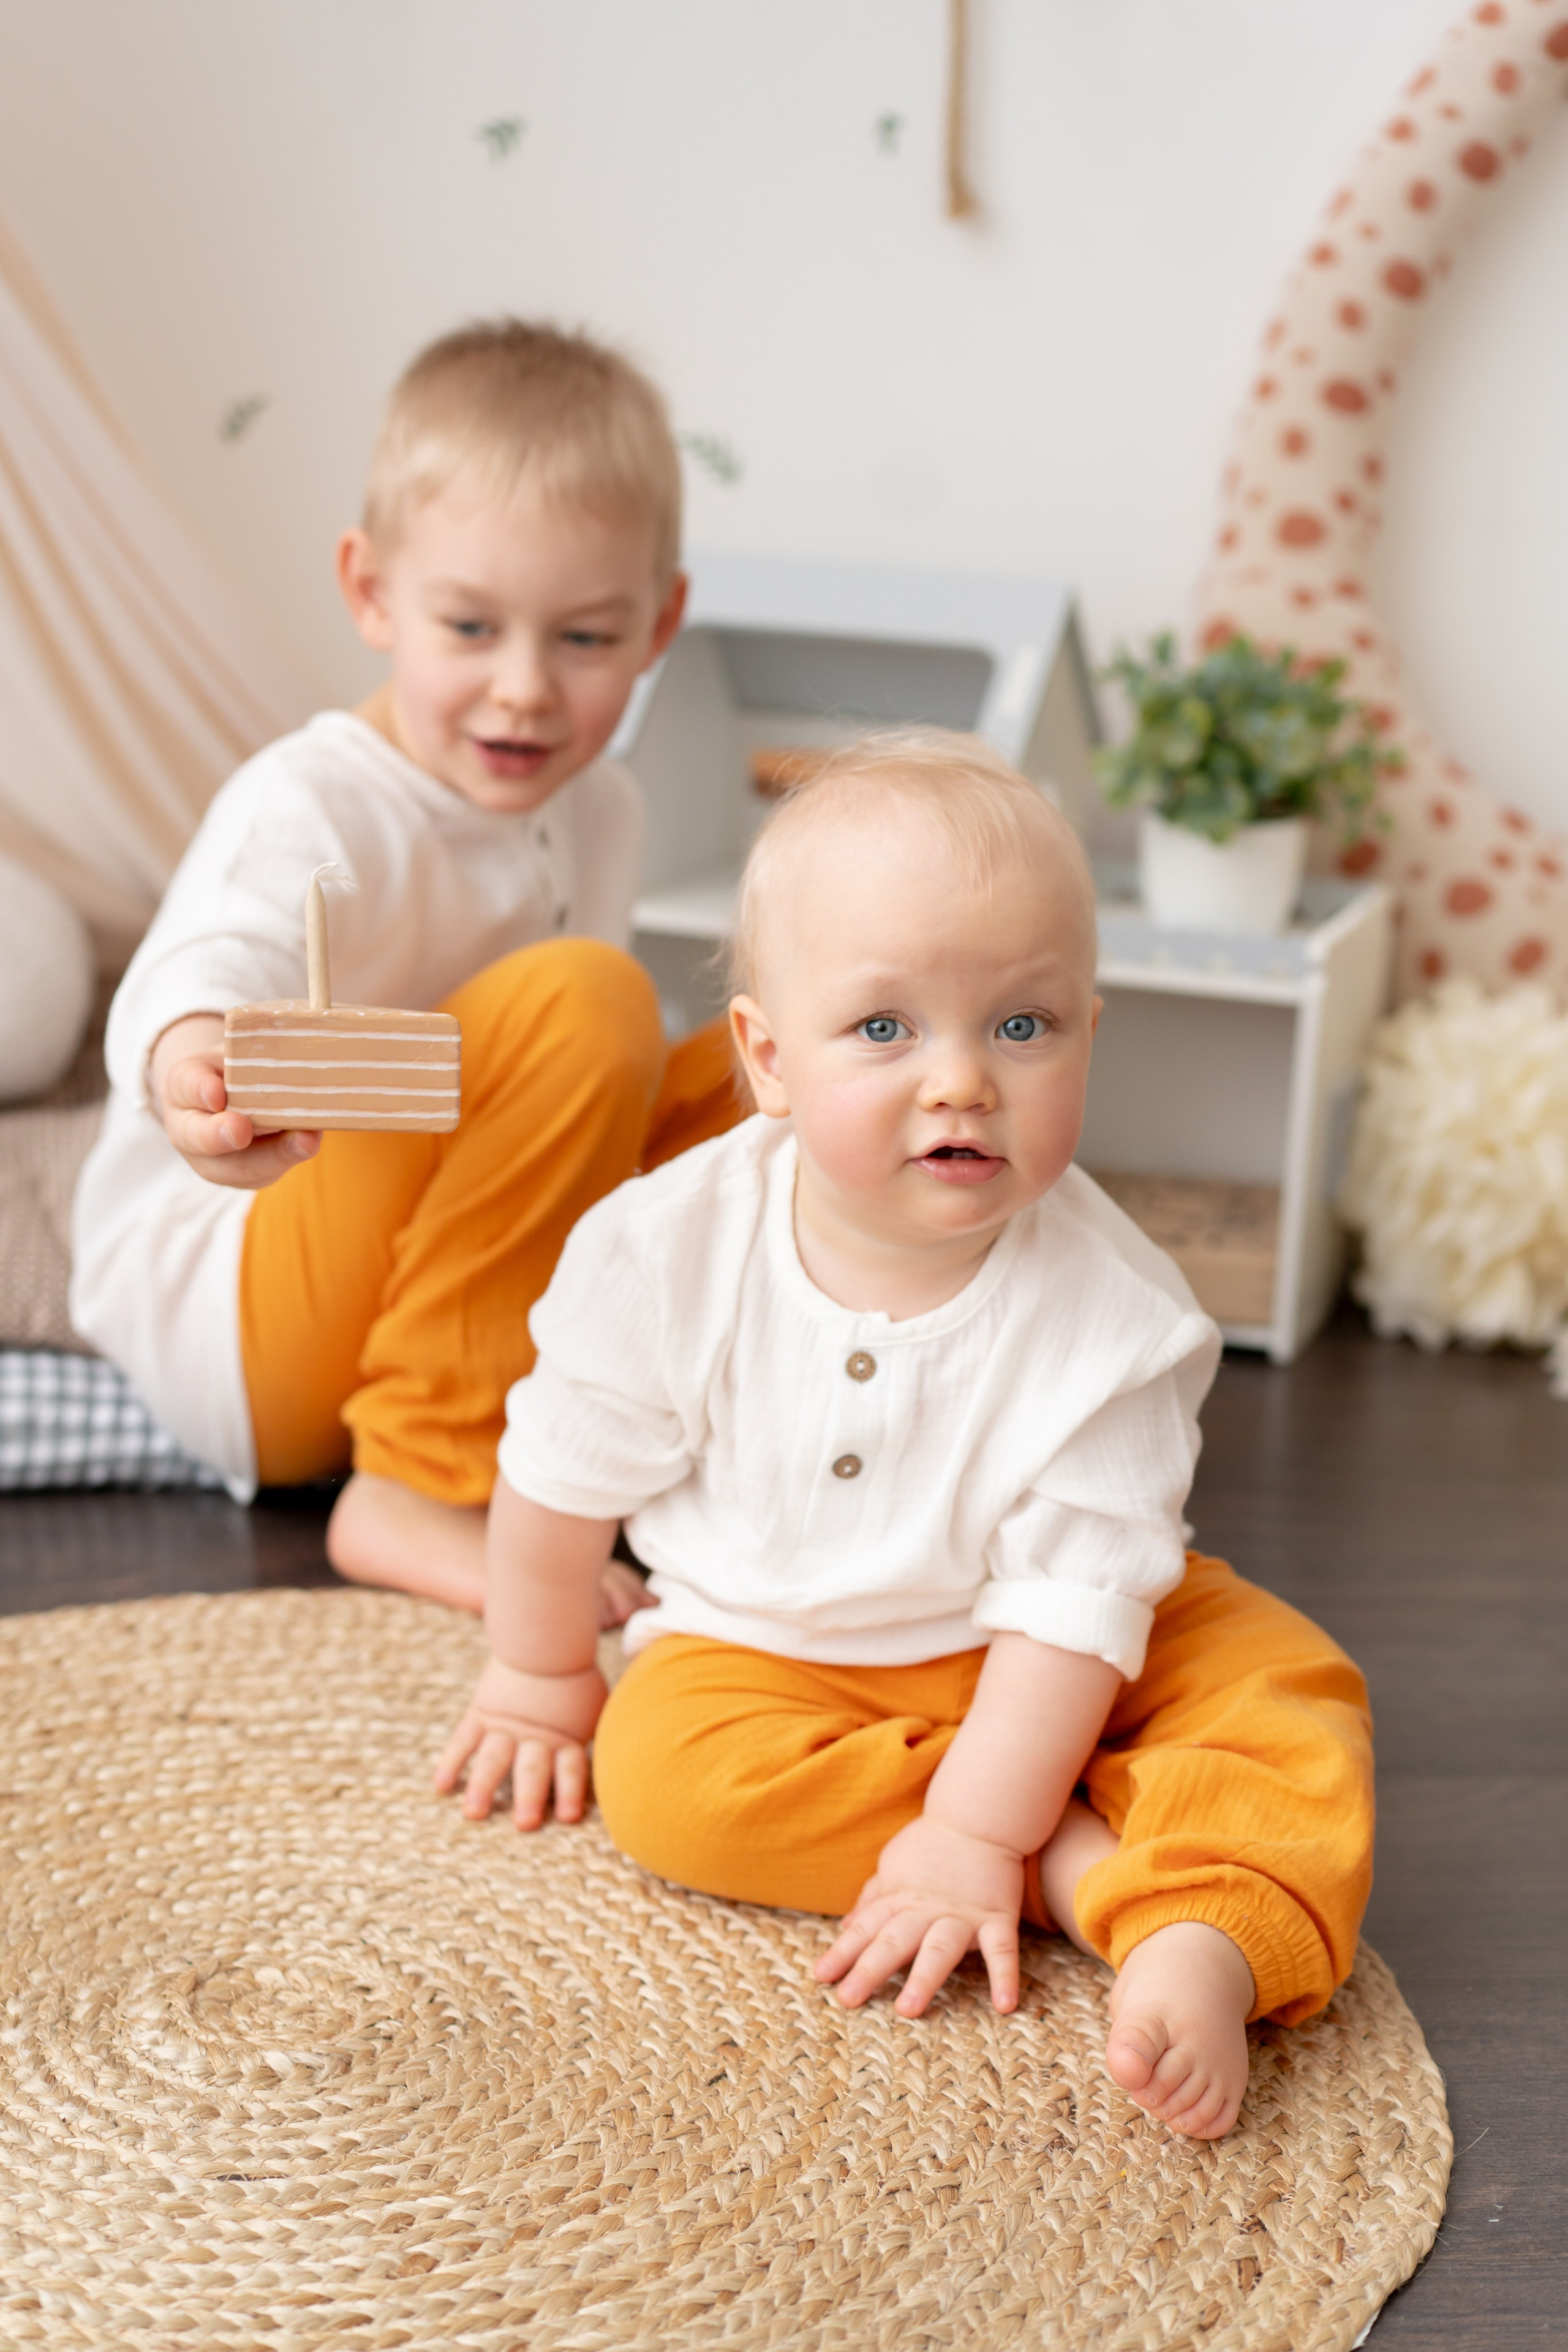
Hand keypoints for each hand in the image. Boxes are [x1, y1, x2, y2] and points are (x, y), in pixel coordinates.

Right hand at [152, 1015, 320, 1189]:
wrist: (232, 1098)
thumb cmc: (235, 1067)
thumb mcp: (237, 1050)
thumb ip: (253, 1052)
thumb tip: (294, 1048)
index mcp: (182, 1087)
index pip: (186, 1085)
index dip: (200, 1090)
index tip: (216, 1093)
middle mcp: (189, 1129)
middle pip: (198, 1138)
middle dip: (221, 1136)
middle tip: (241, 1130)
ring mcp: (214, 1160)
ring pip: (236, 1166)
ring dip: (272, 1155)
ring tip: (304, 1140)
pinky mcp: (246, 1175)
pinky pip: (264, 1173)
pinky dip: (288, 1158)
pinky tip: (310, 1142)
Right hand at [434, 1656, 607, 1829]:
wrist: (542, 1639)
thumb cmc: (575, 1677)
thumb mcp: (597, 1704)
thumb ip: (599, 1733)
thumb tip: (622, 1750)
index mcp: (566, 1736)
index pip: (570, 1769)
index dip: (570, 1793)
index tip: (569, 1817)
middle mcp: (535, 1736)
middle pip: (532, 1770)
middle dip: (528, 1798)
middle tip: (525, 1824)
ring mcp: (505, 1726)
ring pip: (493, 1759)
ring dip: (483, 1787)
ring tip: (474, 1813)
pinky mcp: (481, 1713)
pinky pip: (463, 1741)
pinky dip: (451, 1763)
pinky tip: (441, 1787)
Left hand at [814, 1812, 1025, 2018]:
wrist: (980, 1815)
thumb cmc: (931, 1843)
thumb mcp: (893, 1866)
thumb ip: (872, 1899)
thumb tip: (846, 1927)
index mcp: (900, 1898)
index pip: (866, 1928)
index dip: (843, 1952)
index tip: (822, 1977)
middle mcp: (927, 1909)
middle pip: (894, 1941)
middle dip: (870, 1969)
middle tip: (847, 1999)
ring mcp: (963, 1914)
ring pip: (940, 1947)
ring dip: (924, 1977)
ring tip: (908, 2009)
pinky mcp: (998, 1916)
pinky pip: (1002, 1948)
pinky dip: (1005, 1976)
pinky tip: (1004, 2006)